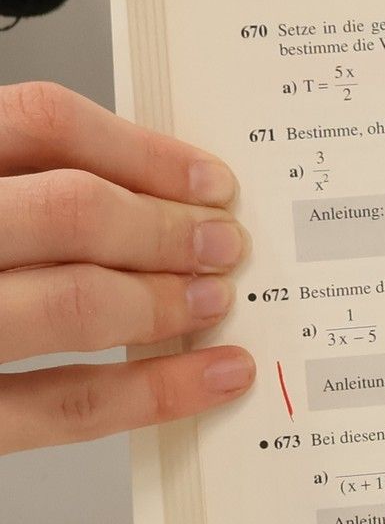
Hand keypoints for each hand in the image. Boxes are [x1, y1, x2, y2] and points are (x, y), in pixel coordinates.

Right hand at [0, 83, 252, 453]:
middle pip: (69, 209)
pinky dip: (152, 392)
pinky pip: (62, 403)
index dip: (141, 149)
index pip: (37, 120)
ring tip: (213, 300)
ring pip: (72, 301)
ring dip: (164, 300)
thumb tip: (136, 191)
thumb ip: (7, 185)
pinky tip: (210, 378)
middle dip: (167, 228)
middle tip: (223, 246)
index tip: (207, 179)